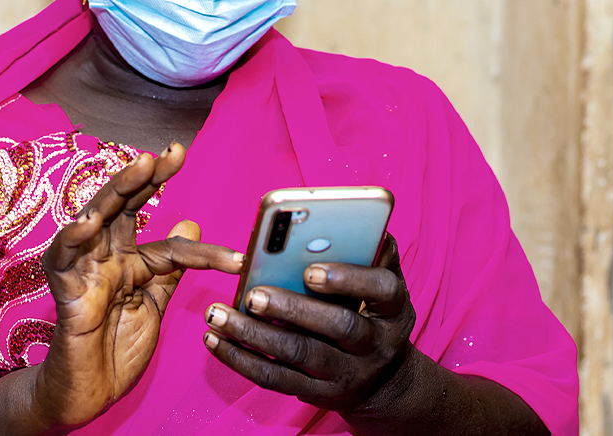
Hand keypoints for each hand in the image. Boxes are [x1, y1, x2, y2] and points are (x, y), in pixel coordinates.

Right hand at [33, 144, 244, 426]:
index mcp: (128, 262)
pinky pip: (64, 261)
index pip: (164, 239)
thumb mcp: (153, 303)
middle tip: (172, 153)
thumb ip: (170, 268)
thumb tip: (191, 224)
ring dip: (116, 193)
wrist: (89, 394)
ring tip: (139, 167)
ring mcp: (85, 273)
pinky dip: (73, 239)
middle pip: (122, 209)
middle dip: (145, 178)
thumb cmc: (116, 350)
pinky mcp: (67, 294)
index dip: (194, 238)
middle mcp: (105, 259)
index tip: (230, 243)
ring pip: (94, 221)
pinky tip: (89, 221)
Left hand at [202, 234, 415, 412]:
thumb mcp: (385, 286)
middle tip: (254, 294)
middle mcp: (377, 344)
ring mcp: (349, 373)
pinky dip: (242, 360)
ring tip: (219, 314)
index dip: (348, 278)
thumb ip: (371, 254)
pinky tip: (216, 340)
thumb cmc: (375, 313)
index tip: (310, 269)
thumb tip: (347, 220)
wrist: (384, 379)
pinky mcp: (319, 394)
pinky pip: (276, 378)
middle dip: (293, 308)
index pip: (382, 289)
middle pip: (339, 326)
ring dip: (254, 334)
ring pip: (300, 354)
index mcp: (396, 308)